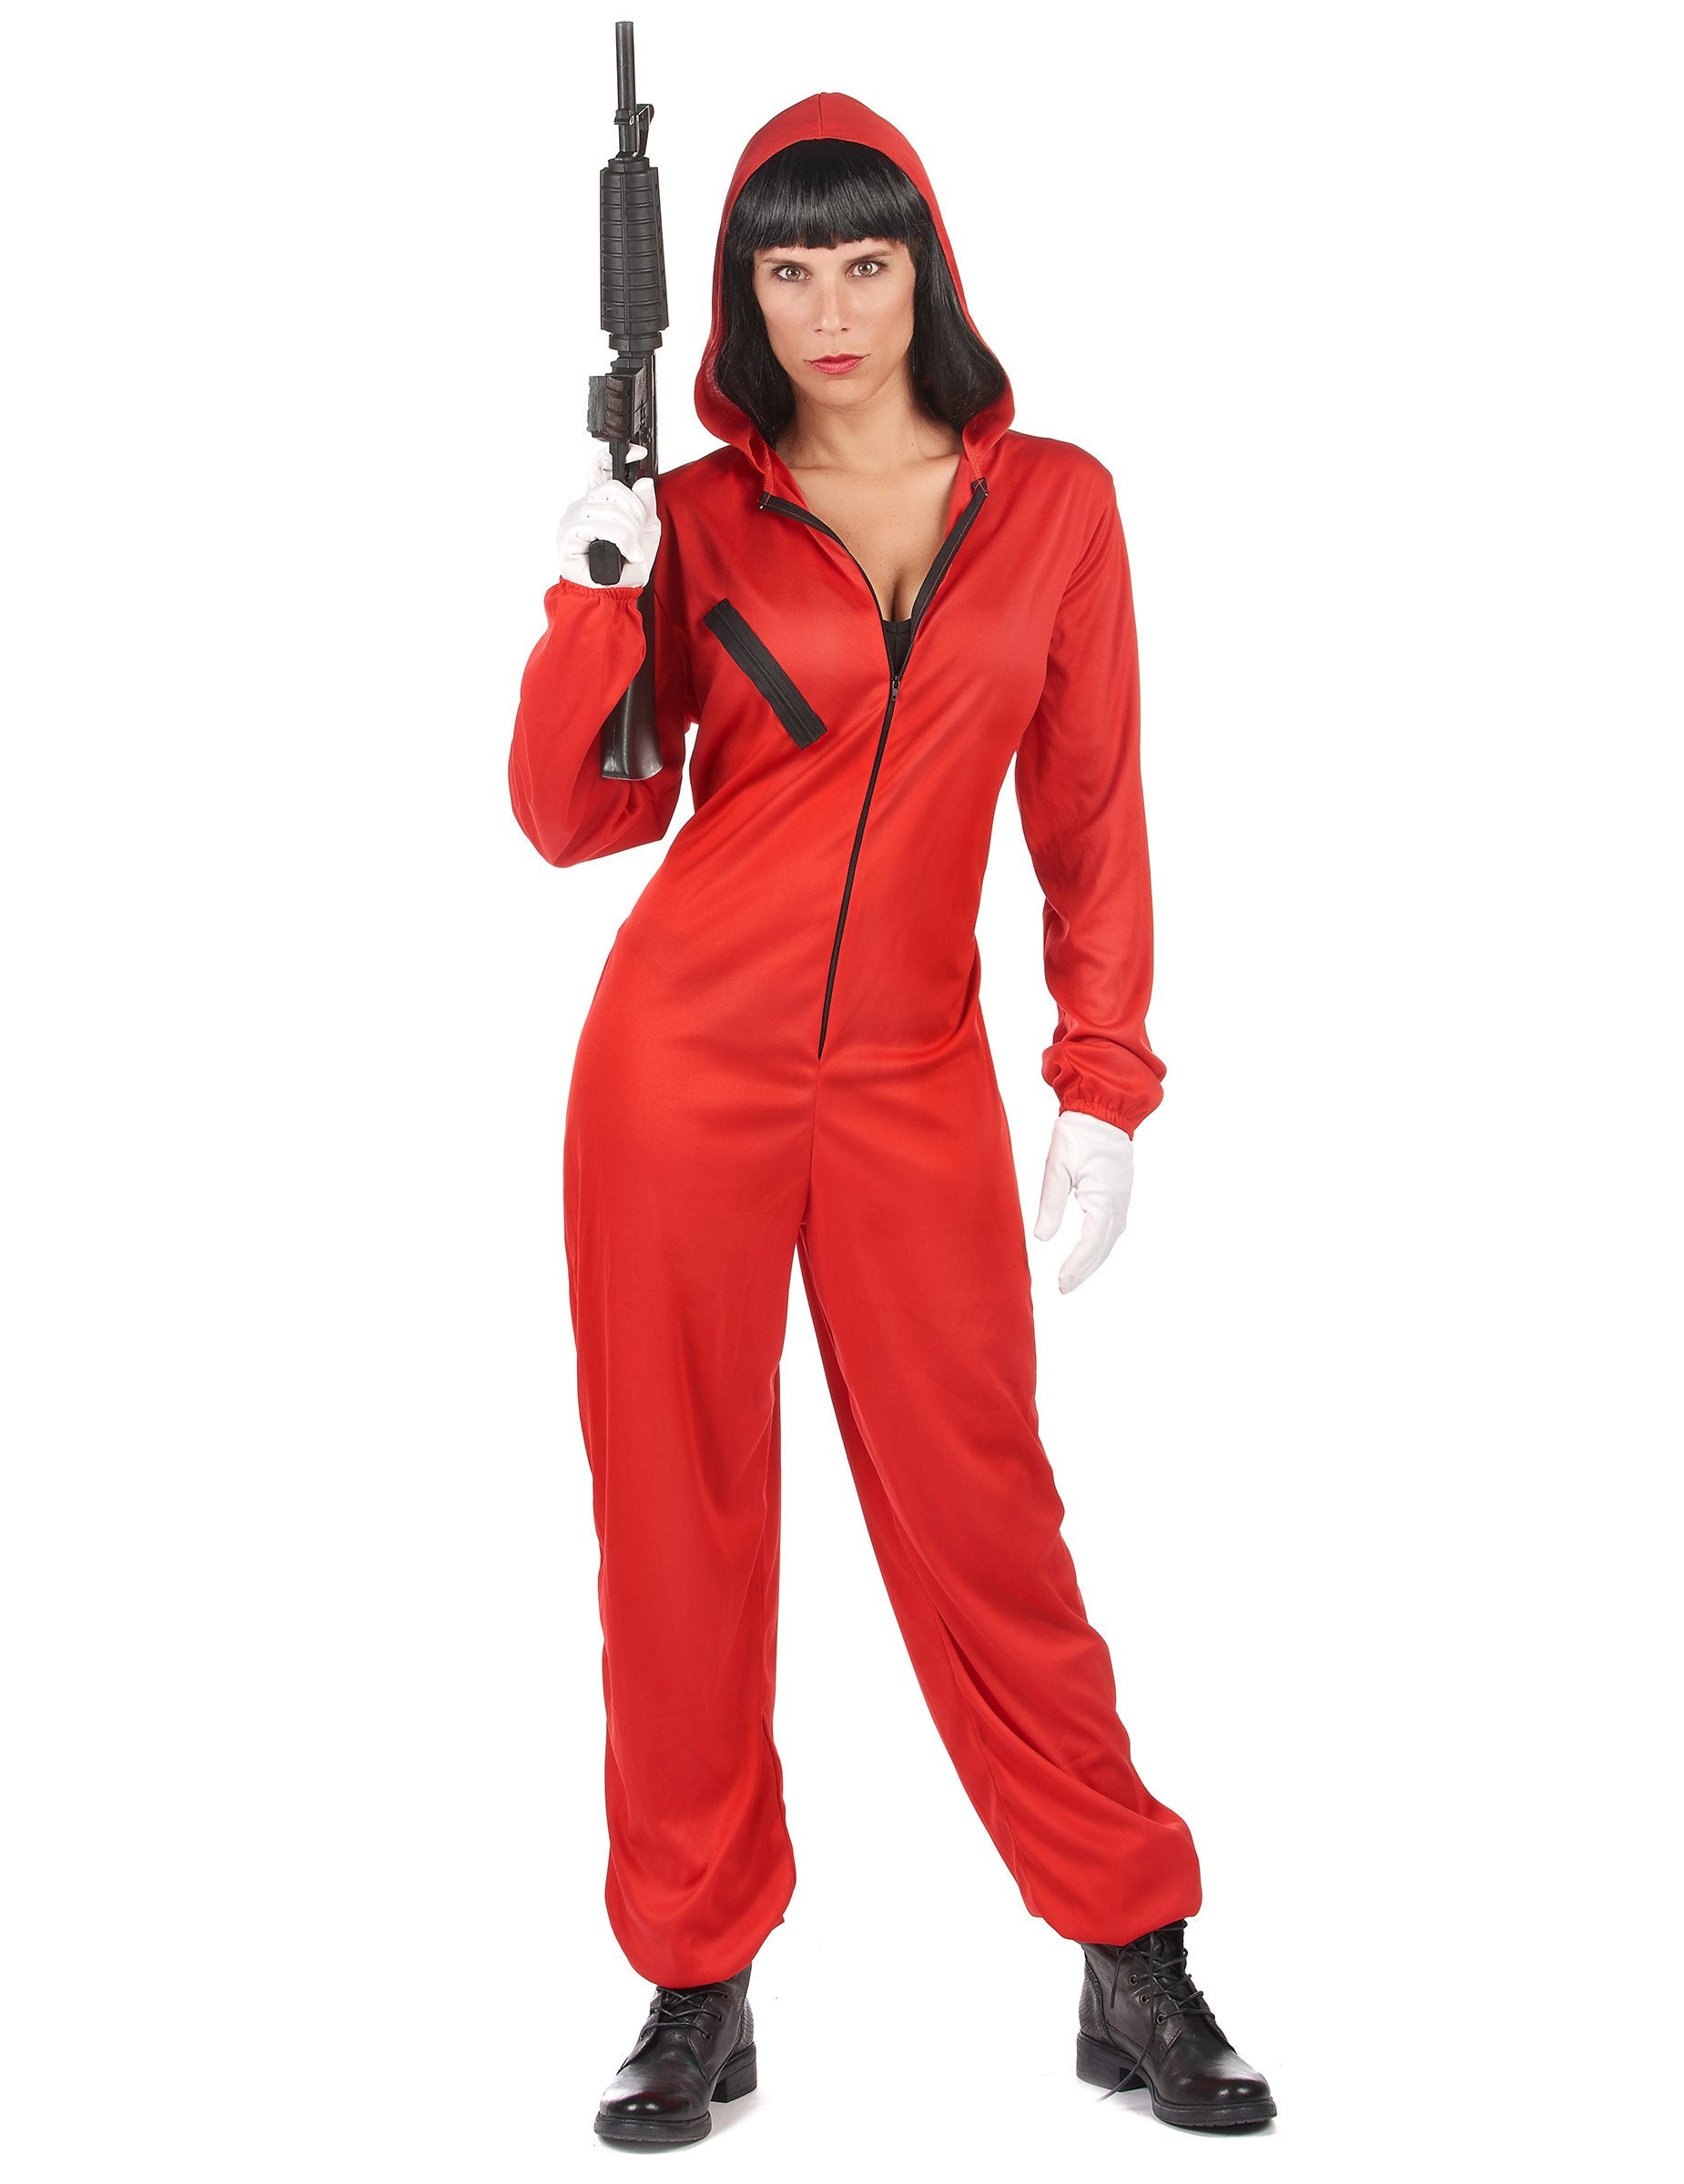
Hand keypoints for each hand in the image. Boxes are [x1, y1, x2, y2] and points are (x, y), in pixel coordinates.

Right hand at [557, 438, 660, 589]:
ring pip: (609, 507)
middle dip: (635, 512)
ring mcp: (572, 519)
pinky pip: (598, 525)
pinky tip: (627, 553)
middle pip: (613, 488)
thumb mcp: (646, 536)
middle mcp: (583, 507)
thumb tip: (644, 482)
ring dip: (630, 531)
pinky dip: (621, 539)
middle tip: (640, 536)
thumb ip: (647, 509)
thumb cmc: (622, 571)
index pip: (600, 467)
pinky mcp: (568, 535)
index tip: (637, 453)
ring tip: (634, 551)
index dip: (615, 455)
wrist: (610, 599)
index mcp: (599, 503)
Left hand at [1032, 1110, 1134, 1292]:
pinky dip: (1101, 1244)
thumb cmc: (1078, 1135)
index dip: (1076, 1266)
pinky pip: (1113, 1228)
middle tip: (1064, 1288)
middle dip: (1084, 1269)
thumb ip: (1050, 1204)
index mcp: (1103, 1198)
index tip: (1061, 1283)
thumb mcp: (1057, 1168)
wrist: (1102, 1111)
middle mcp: (1118, 1203)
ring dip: (1094, 1260)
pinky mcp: (1120, 1194)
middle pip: (1103, 1247)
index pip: (1090, 1243)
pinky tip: (1089, 1252)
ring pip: (1110, 1240)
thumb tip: (1042, 1237)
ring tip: (1074, 1276)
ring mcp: (1123, 1199)